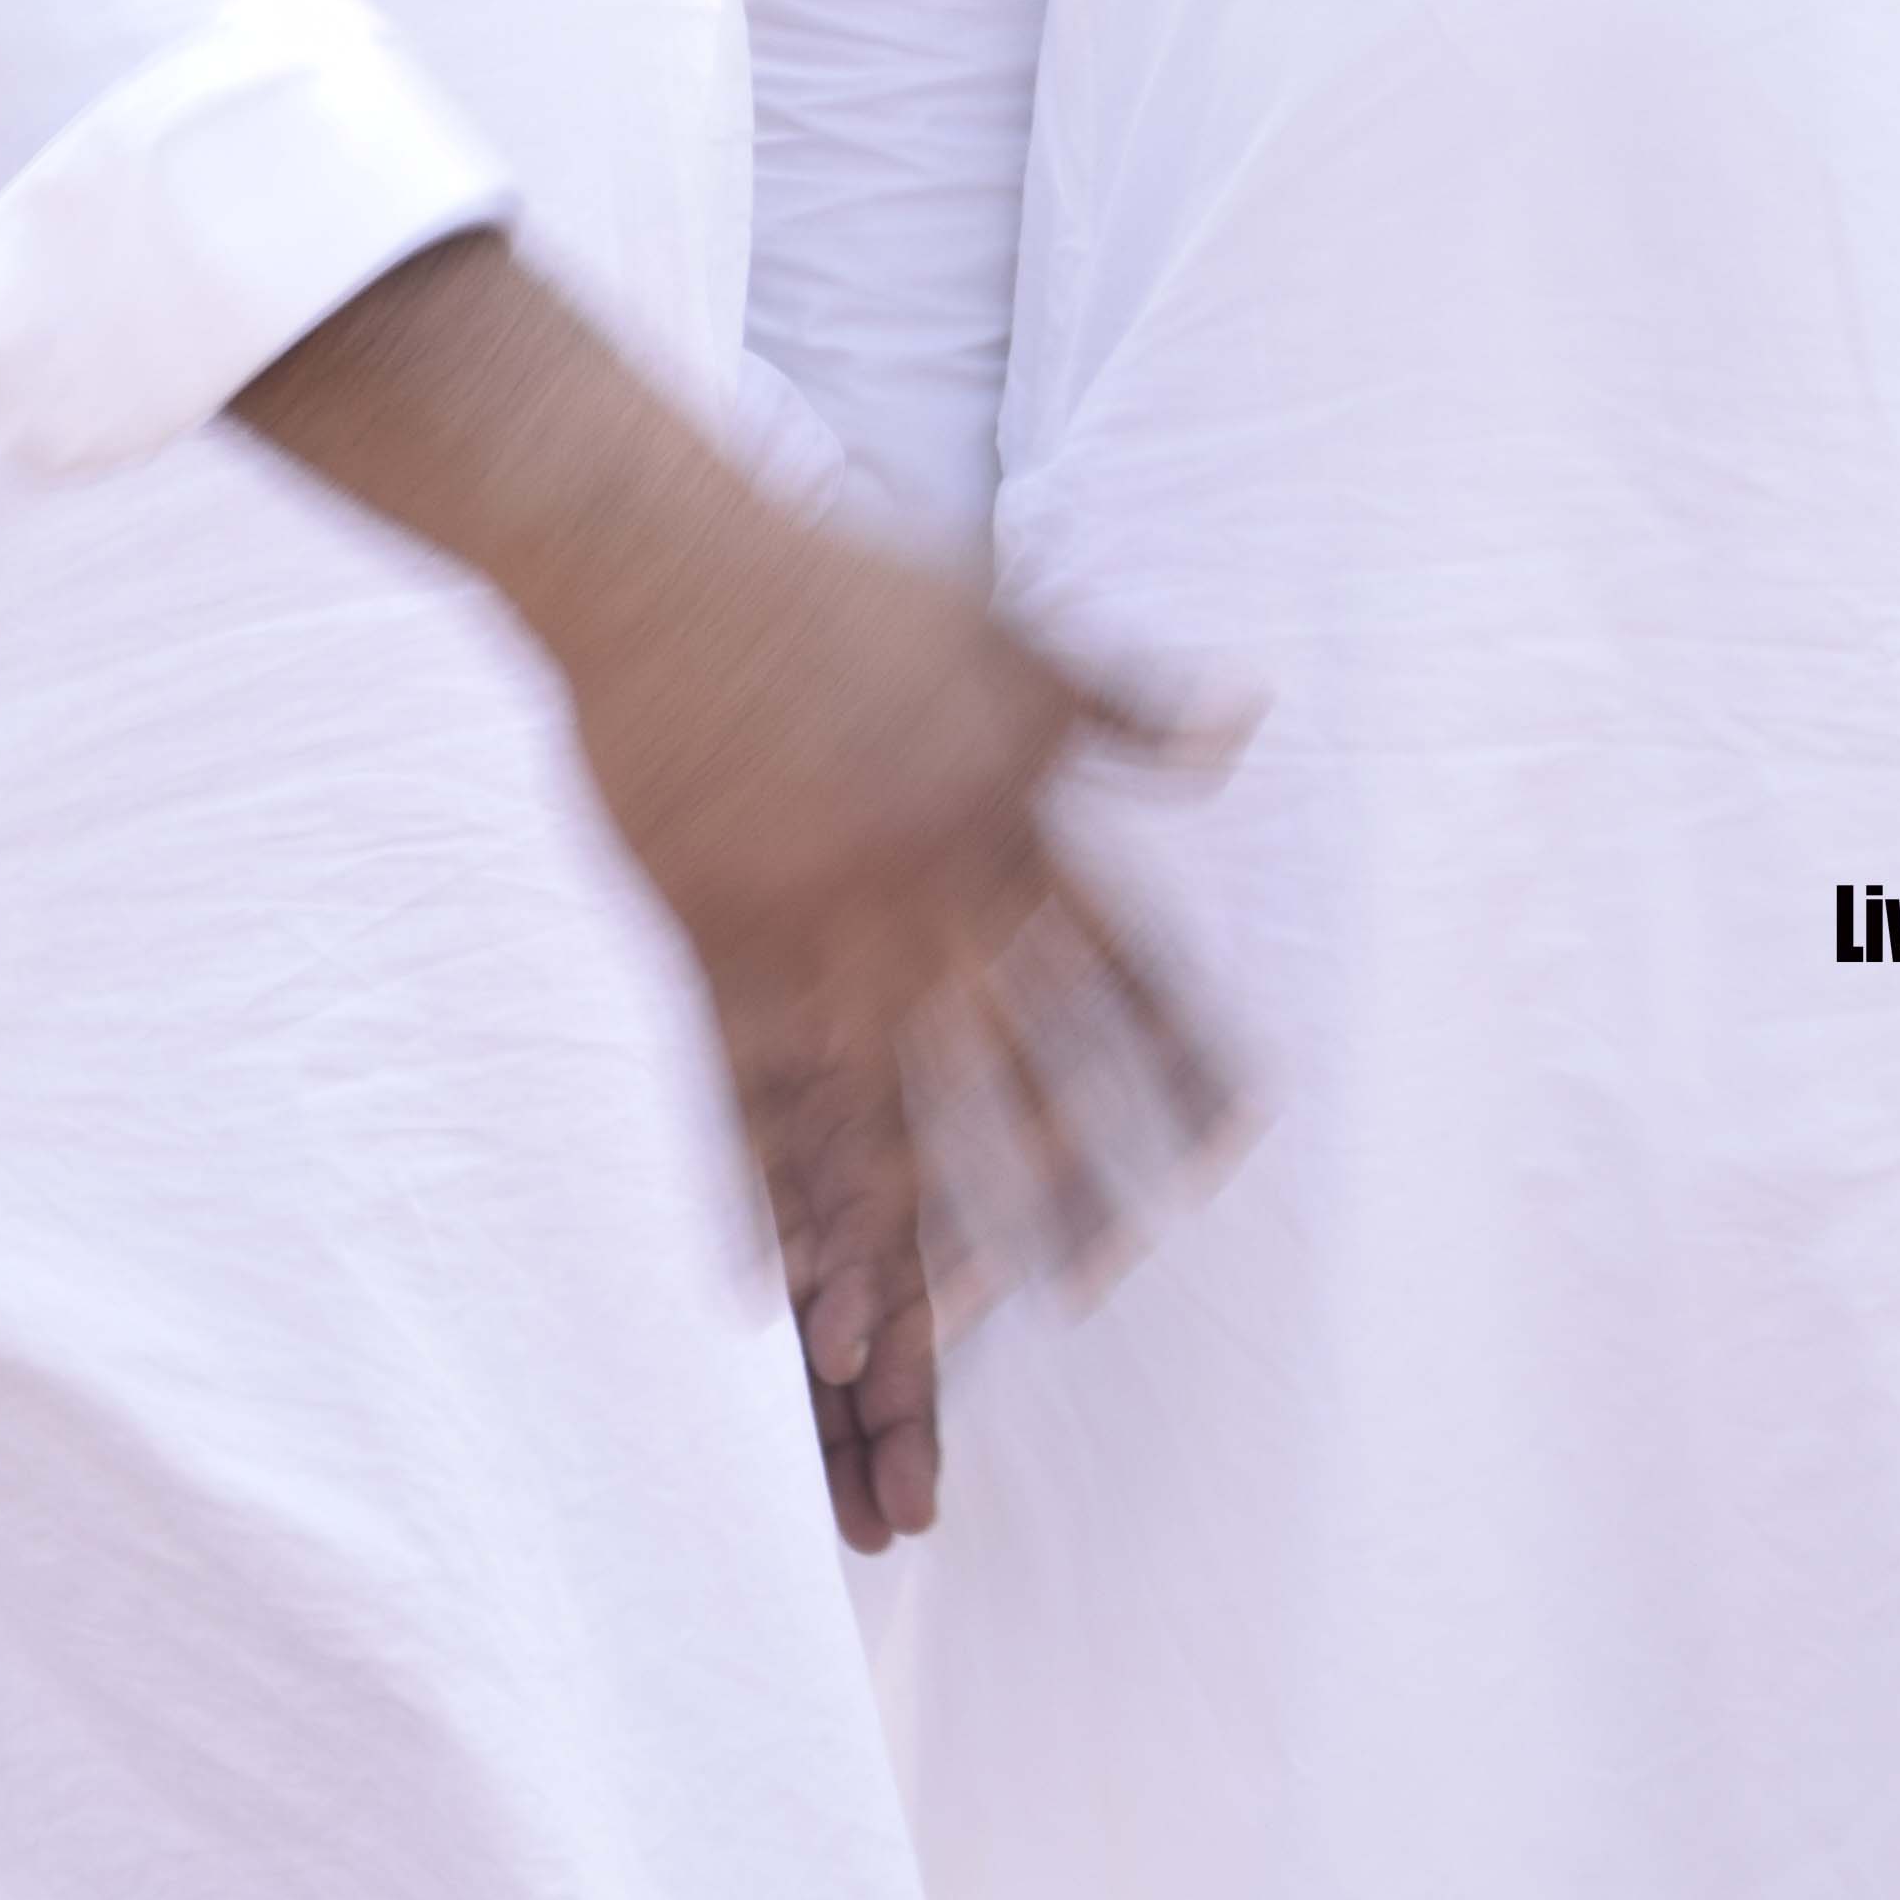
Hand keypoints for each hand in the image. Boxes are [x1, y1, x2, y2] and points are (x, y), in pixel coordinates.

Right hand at [234, 239, 1237, 1482]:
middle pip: (1012, 1067)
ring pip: (878, 1114)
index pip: (1121, 966)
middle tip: (1107, 1278)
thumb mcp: (1008, 623)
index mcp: (1004, 822)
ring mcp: (808, 934)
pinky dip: (753, 1203)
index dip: (1175, 1058)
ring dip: (920, 1233)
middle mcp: (920, 897)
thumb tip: (1239, 724)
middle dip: (1064, 1179)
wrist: (660, 561)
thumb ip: (1119, 701)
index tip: (1225, 1147)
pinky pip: (734, 1105)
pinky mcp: (704, 947)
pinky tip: (765, 1298)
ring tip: (950, 1338)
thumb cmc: (838, 580)